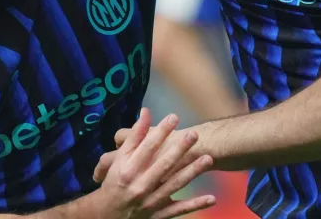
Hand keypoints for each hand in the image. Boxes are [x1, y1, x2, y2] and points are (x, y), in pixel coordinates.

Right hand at [91, 109, 215, 218]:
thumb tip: (146, 112)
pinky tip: (211, 198)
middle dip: (179, 150)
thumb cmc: (116, 182)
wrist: (109, 215)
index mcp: (128, 170)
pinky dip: (195, 204)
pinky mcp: (160, 214)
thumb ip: (133, 136)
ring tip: (207, 159)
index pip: (146, 147)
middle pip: (163, 165)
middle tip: (194, 135)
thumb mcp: (119, 159)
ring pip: (174, 185)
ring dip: (192, 172)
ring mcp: (151, 201)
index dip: (160, 132)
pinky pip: (180, 209)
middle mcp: (140, 185)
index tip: (173, 117)